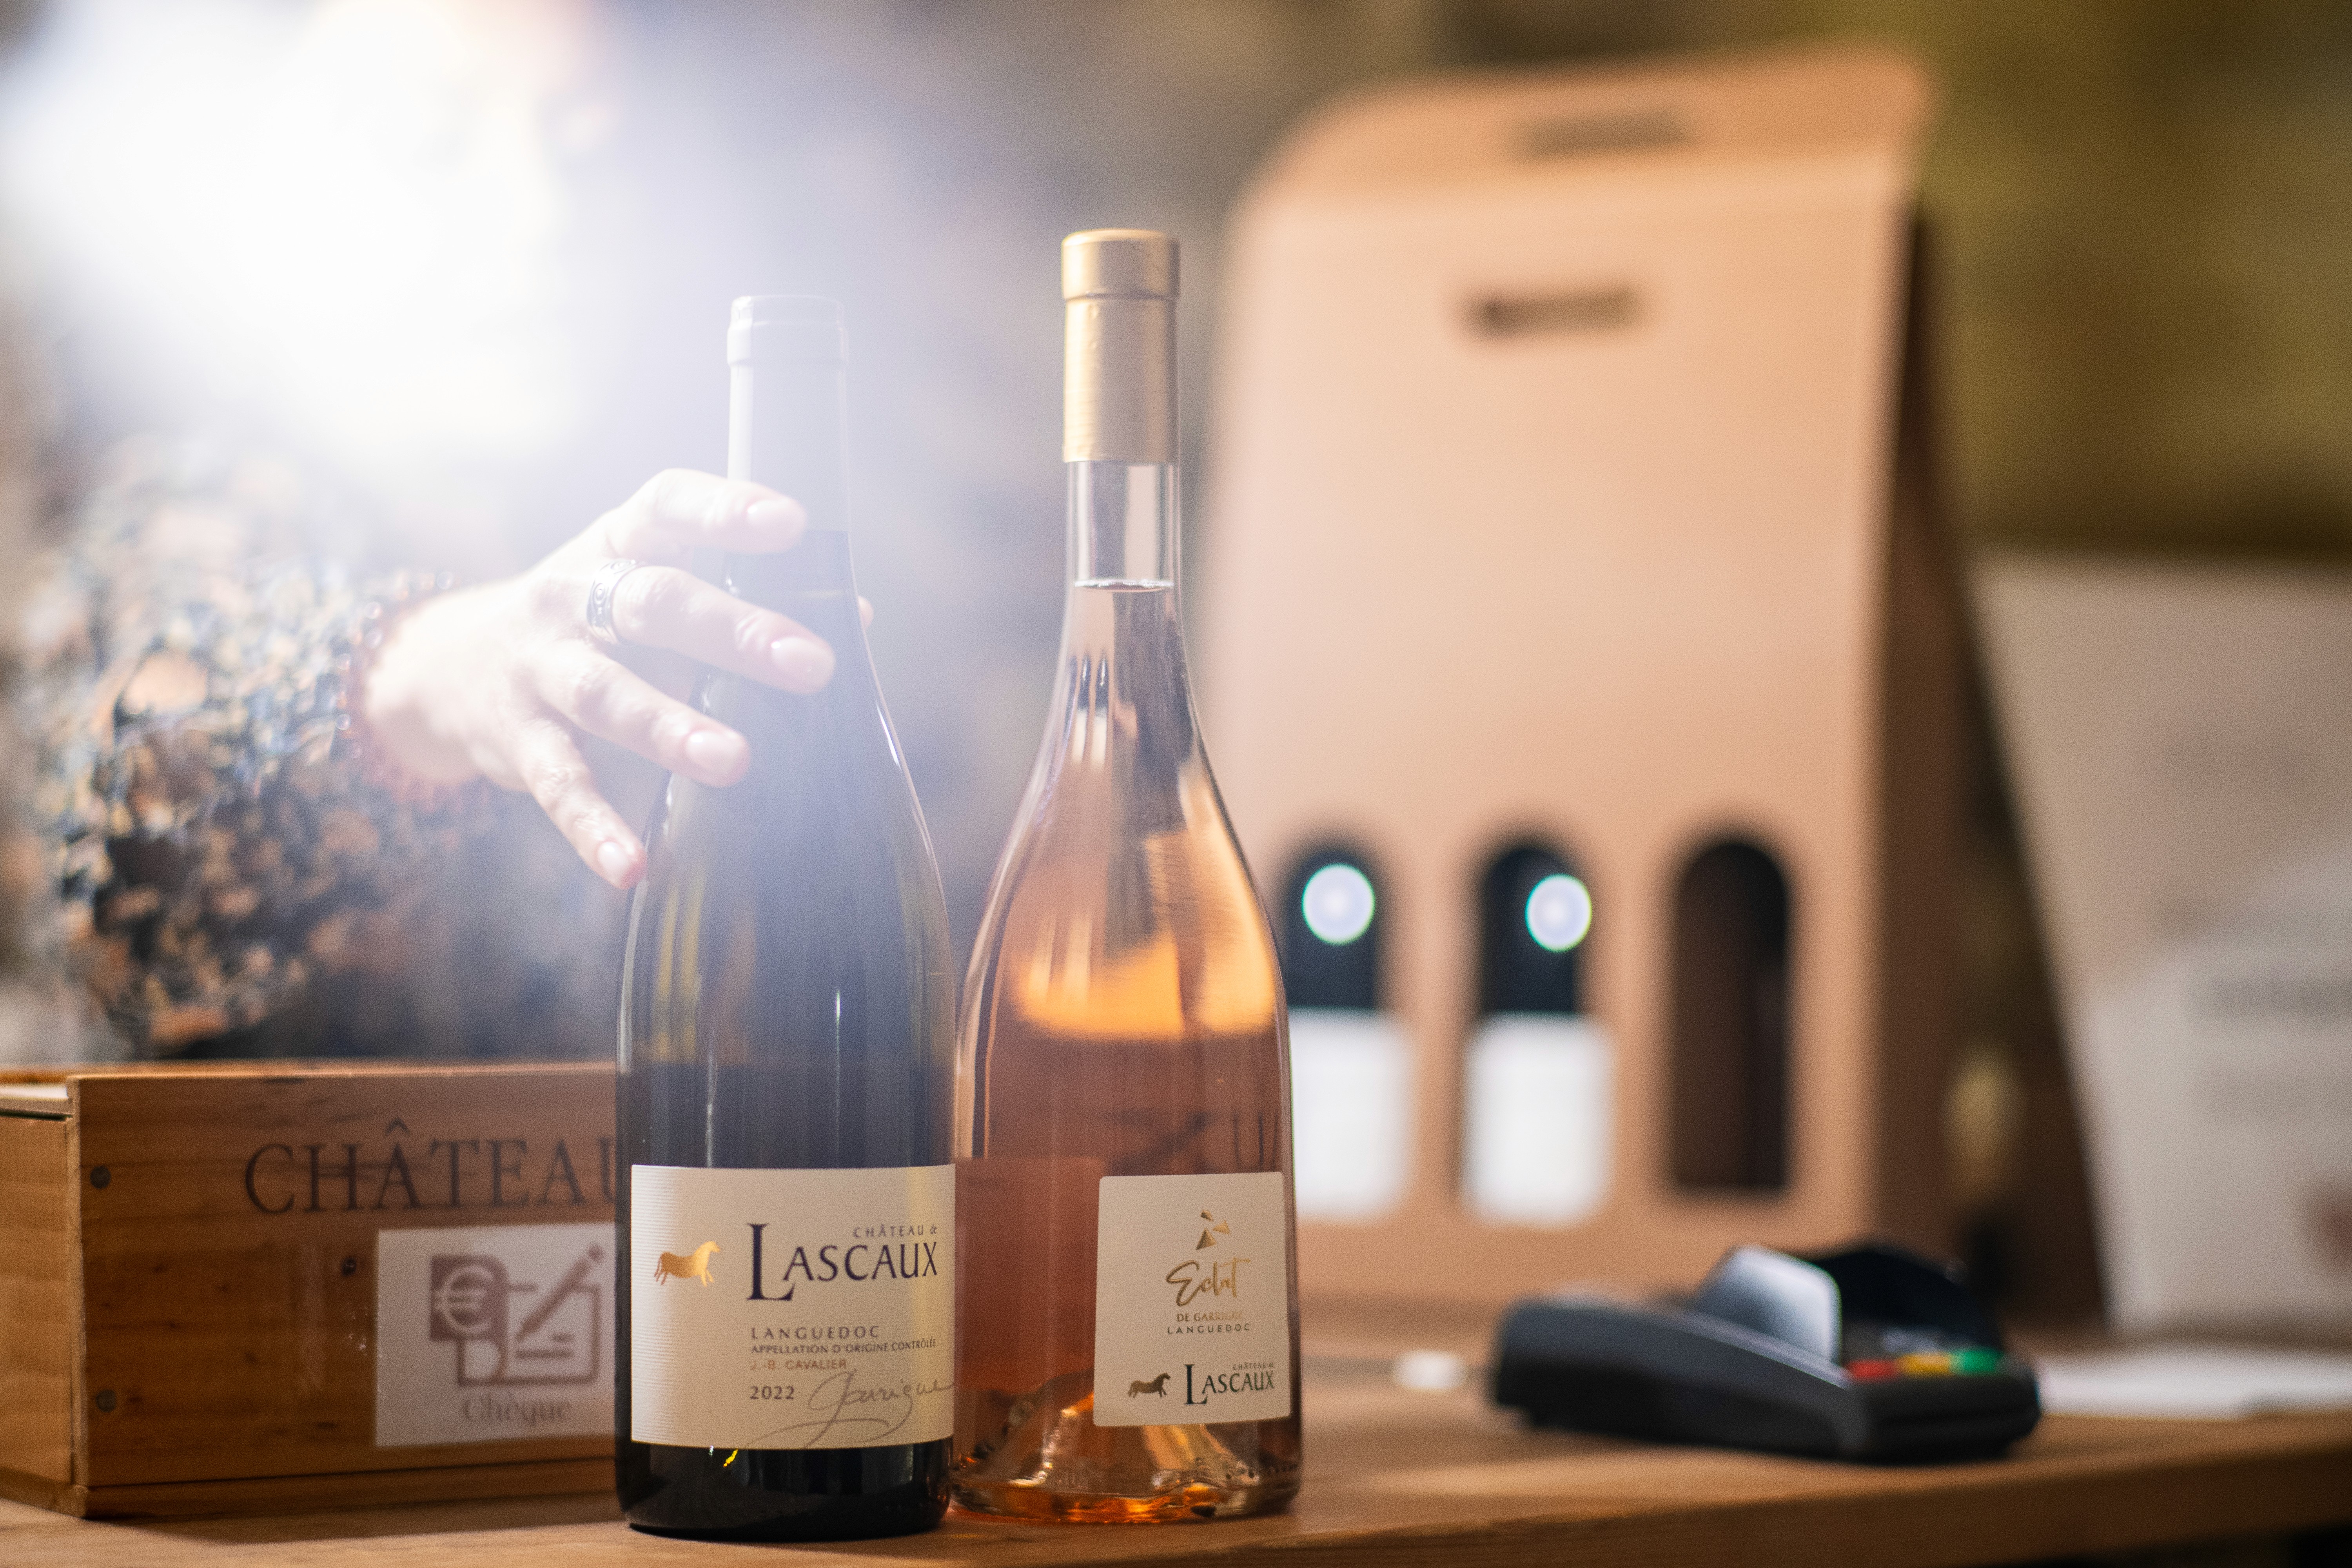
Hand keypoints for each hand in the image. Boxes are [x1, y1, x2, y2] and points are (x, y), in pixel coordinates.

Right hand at [361, 469, 847, 890]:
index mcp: (613, 543)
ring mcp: (537, 666)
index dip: (725, 511)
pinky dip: (594, 827)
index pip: (667, 506)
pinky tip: (633, 865)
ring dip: (670, 728)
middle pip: (653, 605)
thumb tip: (855, 613)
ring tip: (735, 761)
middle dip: (733, 633)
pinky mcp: (515, 739)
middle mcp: (570, 594)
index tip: (791, 525)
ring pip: (605, 694)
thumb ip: (740, 598)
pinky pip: (559, 784)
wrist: (445, 668)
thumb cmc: (593, 624)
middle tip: (811, 664)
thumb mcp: (648, 591)